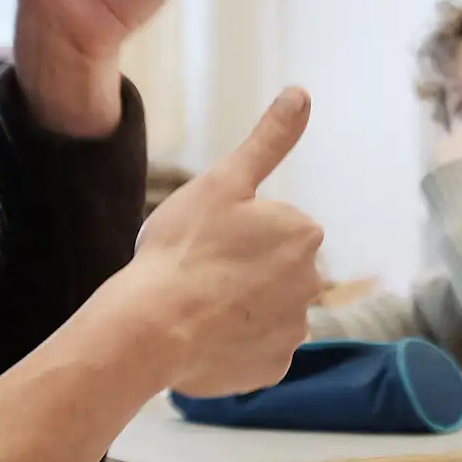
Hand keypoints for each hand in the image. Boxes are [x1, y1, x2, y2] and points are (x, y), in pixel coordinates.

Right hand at [134, 88, 326, 397]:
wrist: (150, 327)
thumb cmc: (182, 248)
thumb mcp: (222, 181)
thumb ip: (269, 140)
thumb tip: (301, 93)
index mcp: (303, 234)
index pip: (275, 228)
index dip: (236, 233)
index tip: (208, 241)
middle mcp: (312, 282)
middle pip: (275, 270)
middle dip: (245, 271)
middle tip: (200, 273)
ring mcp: (294, 330)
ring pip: (267, 310)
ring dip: (242, 308)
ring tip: (198, 306)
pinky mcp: (275, 368)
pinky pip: (257, 350)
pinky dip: (237, 345)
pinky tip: (205, 336)